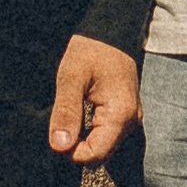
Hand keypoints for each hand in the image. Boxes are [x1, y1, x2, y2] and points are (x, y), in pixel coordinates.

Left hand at [49, 35, 141, 166]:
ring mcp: (129, 119)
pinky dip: (89, 132)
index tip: (56, 132)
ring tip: (67, 117)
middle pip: (100, 154)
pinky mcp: (124, 115)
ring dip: (82, 140)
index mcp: (121, 114)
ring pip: (102, 146)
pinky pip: (105, 135)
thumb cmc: (90, 49)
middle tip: (58, 123)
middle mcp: (130, 121)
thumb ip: (66, 112)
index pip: (95, 155)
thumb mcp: (71, 77)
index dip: (71, 151)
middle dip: (76, 147)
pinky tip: (77, 117)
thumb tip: (59, 146)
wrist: (110, 31)